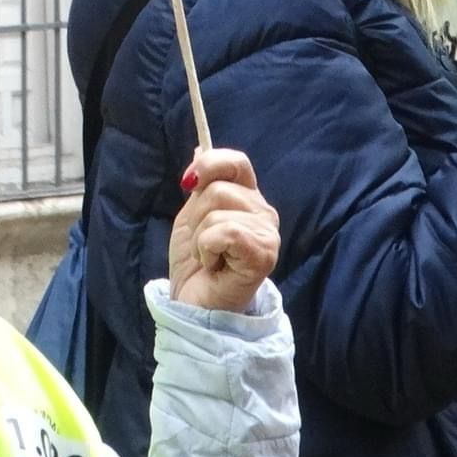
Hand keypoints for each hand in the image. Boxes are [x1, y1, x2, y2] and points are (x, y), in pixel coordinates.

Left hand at [169, 148, 281, 312]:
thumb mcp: (192, 218)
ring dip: (200, 238)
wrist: (195, 308)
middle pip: (219, 189)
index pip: (237, 163)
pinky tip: (214, 265)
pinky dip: (208, 249)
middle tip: (202, 245)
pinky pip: (225, 232)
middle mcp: (263, 212)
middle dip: (196, 218)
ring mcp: (268, 234)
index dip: (210, 165)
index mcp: (248, 199)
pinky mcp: (263, 254)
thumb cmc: (196, 265)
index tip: (188, 182)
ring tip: (209, 258)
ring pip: (218, 212)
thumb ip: (201, 185)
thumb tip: (198, 148)